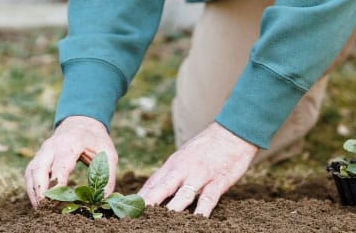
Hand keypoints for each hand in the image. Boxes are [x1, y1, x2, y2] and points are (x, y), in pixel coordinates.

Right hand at [24, 115, 117, 208]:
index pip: (61, 165)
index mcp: (71, 144)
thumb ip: (107, 176)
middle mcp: (52, 146)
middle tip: (45, 209)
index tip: (57, 202)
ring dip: (33, 192)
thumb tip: (103, 200)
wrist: (81, 123)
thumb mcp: (108, 154)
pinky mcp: (38, 157)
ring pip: (31, 171)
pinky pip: (30, 173)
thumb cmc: (95, 140)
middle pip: (39, 168)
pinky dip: (31, 188)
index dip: (57, 184)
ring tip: (40, 210)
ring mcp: (43, 151)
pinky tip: (38, 203)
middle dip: (40, 190)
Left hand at [138, 122, 256, 216]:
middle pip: (161, 189)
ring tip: (160, 222)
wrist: (232, 133)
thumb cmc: (206, 148)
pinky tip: (197, 221)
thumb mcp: (183, 157)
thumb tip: (148, 192)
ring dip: (171, 209)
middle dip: (148, 204)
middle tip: (135, 216)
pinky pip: (208, 199)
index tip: (124, 210)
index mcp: (173, 165)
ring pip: (183, 195)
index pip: (152, 184)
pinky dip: (202, 211)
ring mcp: (200, 176)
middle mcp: (183, 170)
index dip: (138, 199)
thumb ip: (168, 175)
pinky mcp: (218, 181)